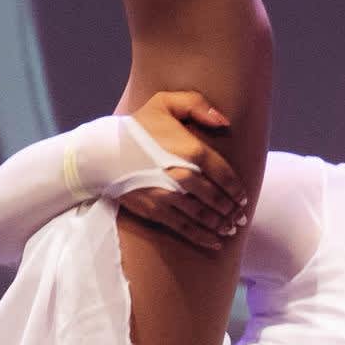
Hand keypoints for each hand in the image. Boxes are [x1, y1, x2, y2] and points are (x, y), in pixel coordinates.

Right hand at [111, 89, 243, 251]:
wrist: (102, 152)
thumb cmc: (137, 126)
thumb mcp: (165, 102)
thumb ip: (196, 105)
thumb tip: (224, 122)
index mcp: (190, 149)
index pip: (223, 173)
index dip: (236, 188)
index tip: (243, 198)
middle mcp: (183, 175)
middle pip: (216, 197)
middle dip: (231, 210)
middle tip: (239, 218)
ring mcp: (169, 195)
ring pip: (203, 215)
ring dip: (220, 225)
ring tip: (229, 229)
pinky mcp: (155, 209)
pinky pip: (184, 227)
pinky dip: (201, 236)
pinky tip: (214, 242)